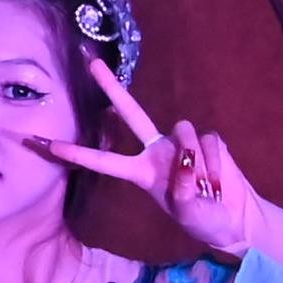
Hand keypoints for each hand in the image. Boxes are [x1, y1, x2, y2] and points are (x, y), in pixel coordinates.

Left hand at [33, 55, 264, 254]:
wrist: (234, 219)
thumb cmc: (203, 220)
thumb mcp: (187, 213)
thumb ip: (183, 191)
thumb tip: (186, 162)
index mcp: (141, 172)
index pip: (104, 161)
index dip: (78, 153)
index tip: (48, 144)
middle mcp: (156, 151)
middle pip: (130, 112)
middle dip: (111, 87)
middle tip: (90, 62)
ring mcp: (181, 144)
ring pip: (183, 132)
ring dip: (196, 161)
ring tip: (205, 188)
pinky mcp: (207, 141)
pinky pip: (208, 142)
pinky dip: (214, 163)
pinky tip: (217, 182)